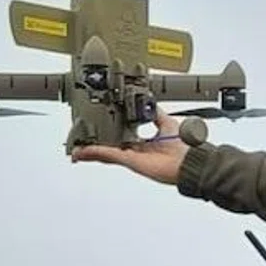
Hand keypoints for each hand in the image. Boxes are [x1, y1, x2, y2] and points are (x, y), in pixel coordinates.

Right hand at [70, 109, 189, 184]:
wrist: (189, 163)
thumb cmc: (183, 149)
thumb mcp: (167, 123)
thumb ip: (156, 114)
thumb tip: (150, 102)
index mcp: (142, 143)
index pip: (120, 138)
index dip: (107, 133)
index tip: (95, 127)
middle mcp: (135, 151)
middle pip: (108, 147)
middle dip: (92, 144)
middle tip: (78, 139)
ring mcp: (131, 157)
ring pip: (104, 153)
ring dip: (89, 150)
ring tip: (75, 148)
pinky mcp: (130, 161)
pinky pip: (109, 155)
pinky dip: (96, 153)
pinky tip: (84, 151)